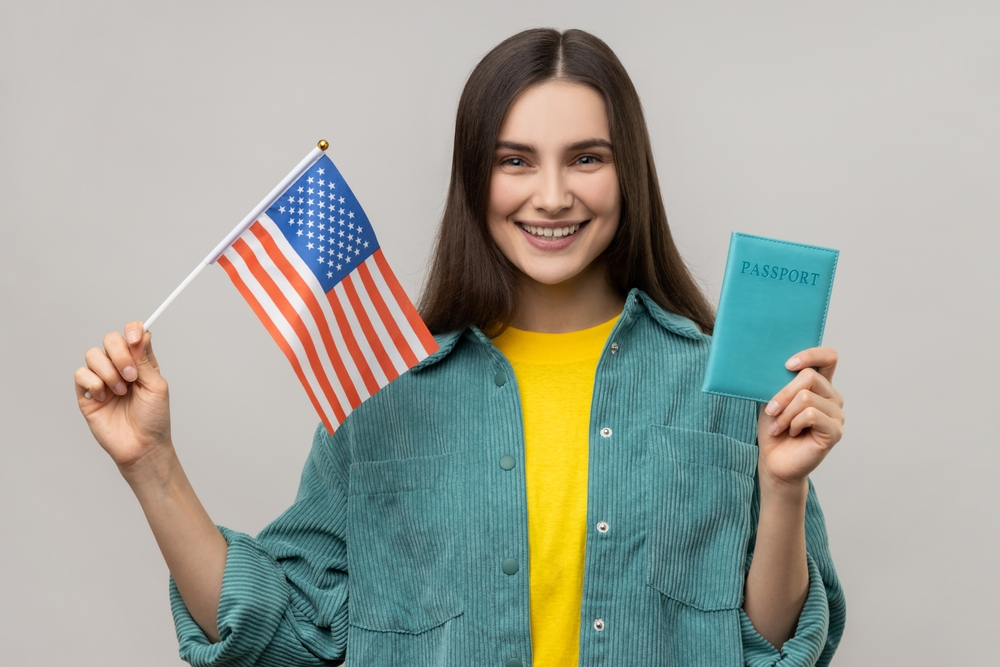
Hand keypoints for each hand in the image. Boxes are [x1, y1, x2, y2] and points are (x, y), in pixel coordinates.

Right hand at [75, 321, 171, 471]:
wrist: (142, 446)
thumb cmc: (154, 419)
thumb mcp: (156, 386)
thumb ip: (145, 360)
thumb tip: (141, 334)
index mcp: (141, 363)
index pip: (132, 335)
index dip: (132, 330)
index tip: (135, 339)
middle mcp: (120, 368)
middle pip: (110, 340)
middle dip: (119, 354)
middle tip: (131, 376)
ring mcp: (102, 380)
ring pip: (93, 355)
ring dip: (108, 372)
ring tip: (121, 392)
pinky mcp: (87, 394)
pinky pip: (81, 374)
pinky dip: (93, 383)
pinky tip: (104, 397)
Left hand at [756, 347, 844, 491]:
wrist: (774, 461)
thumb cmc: (774, 428)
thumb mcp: (773, 399)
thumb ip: (780, 381)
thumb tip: (777, 363)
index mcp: (820, 385)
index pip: (828, 357)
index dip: (811, 354)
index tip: (787, 365)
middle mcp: (832, 397)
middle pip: (810, 377)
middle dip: (783, 394)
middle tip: (771, 411)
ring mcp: (837, 414)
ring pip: (806, 398)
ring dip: (785, 413)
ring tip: (778, 426)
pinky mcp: (835, 431)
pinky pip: (810, 415)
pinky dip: (794, 423)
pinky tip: (792, 432)